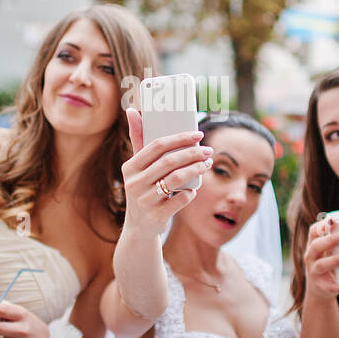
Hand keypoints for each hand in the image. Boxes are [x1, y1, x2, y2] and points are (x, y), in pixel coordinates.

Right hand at [119, 108, 210, 238]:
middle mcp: (134, 183)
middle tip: (208, 150)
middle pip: (169, 162)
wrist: (140, 227)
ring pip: (176, 179)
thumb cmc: (142, 189)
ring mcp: (144, 200)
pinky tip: (195, 188)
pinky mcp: (156, 216)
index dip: (179, 138)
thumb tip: (132, 110)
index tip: (198, 134)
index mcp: (130, 167)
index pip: (156, 146)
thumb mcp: (137, 168)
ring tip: (206, 164)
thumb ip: (138, 140)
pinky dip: (190, 193)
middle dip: (192, 153)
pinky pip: (180, 200)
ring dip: (196, 170)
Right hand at [302, 215, 338, 304]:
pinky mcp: (323, 287)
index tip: (333, 220)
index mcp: (313, 247)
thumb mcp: (328, 252)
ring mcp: (315, 273)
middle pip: (317, 246)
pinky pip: (333, 287)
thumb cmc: (328, 264)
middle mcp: (310, 258)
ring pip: (323, 265)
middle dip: (331, 239)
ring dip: (337, 259)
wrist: (318, 291)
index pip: (312, 232)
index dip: (321, 225)